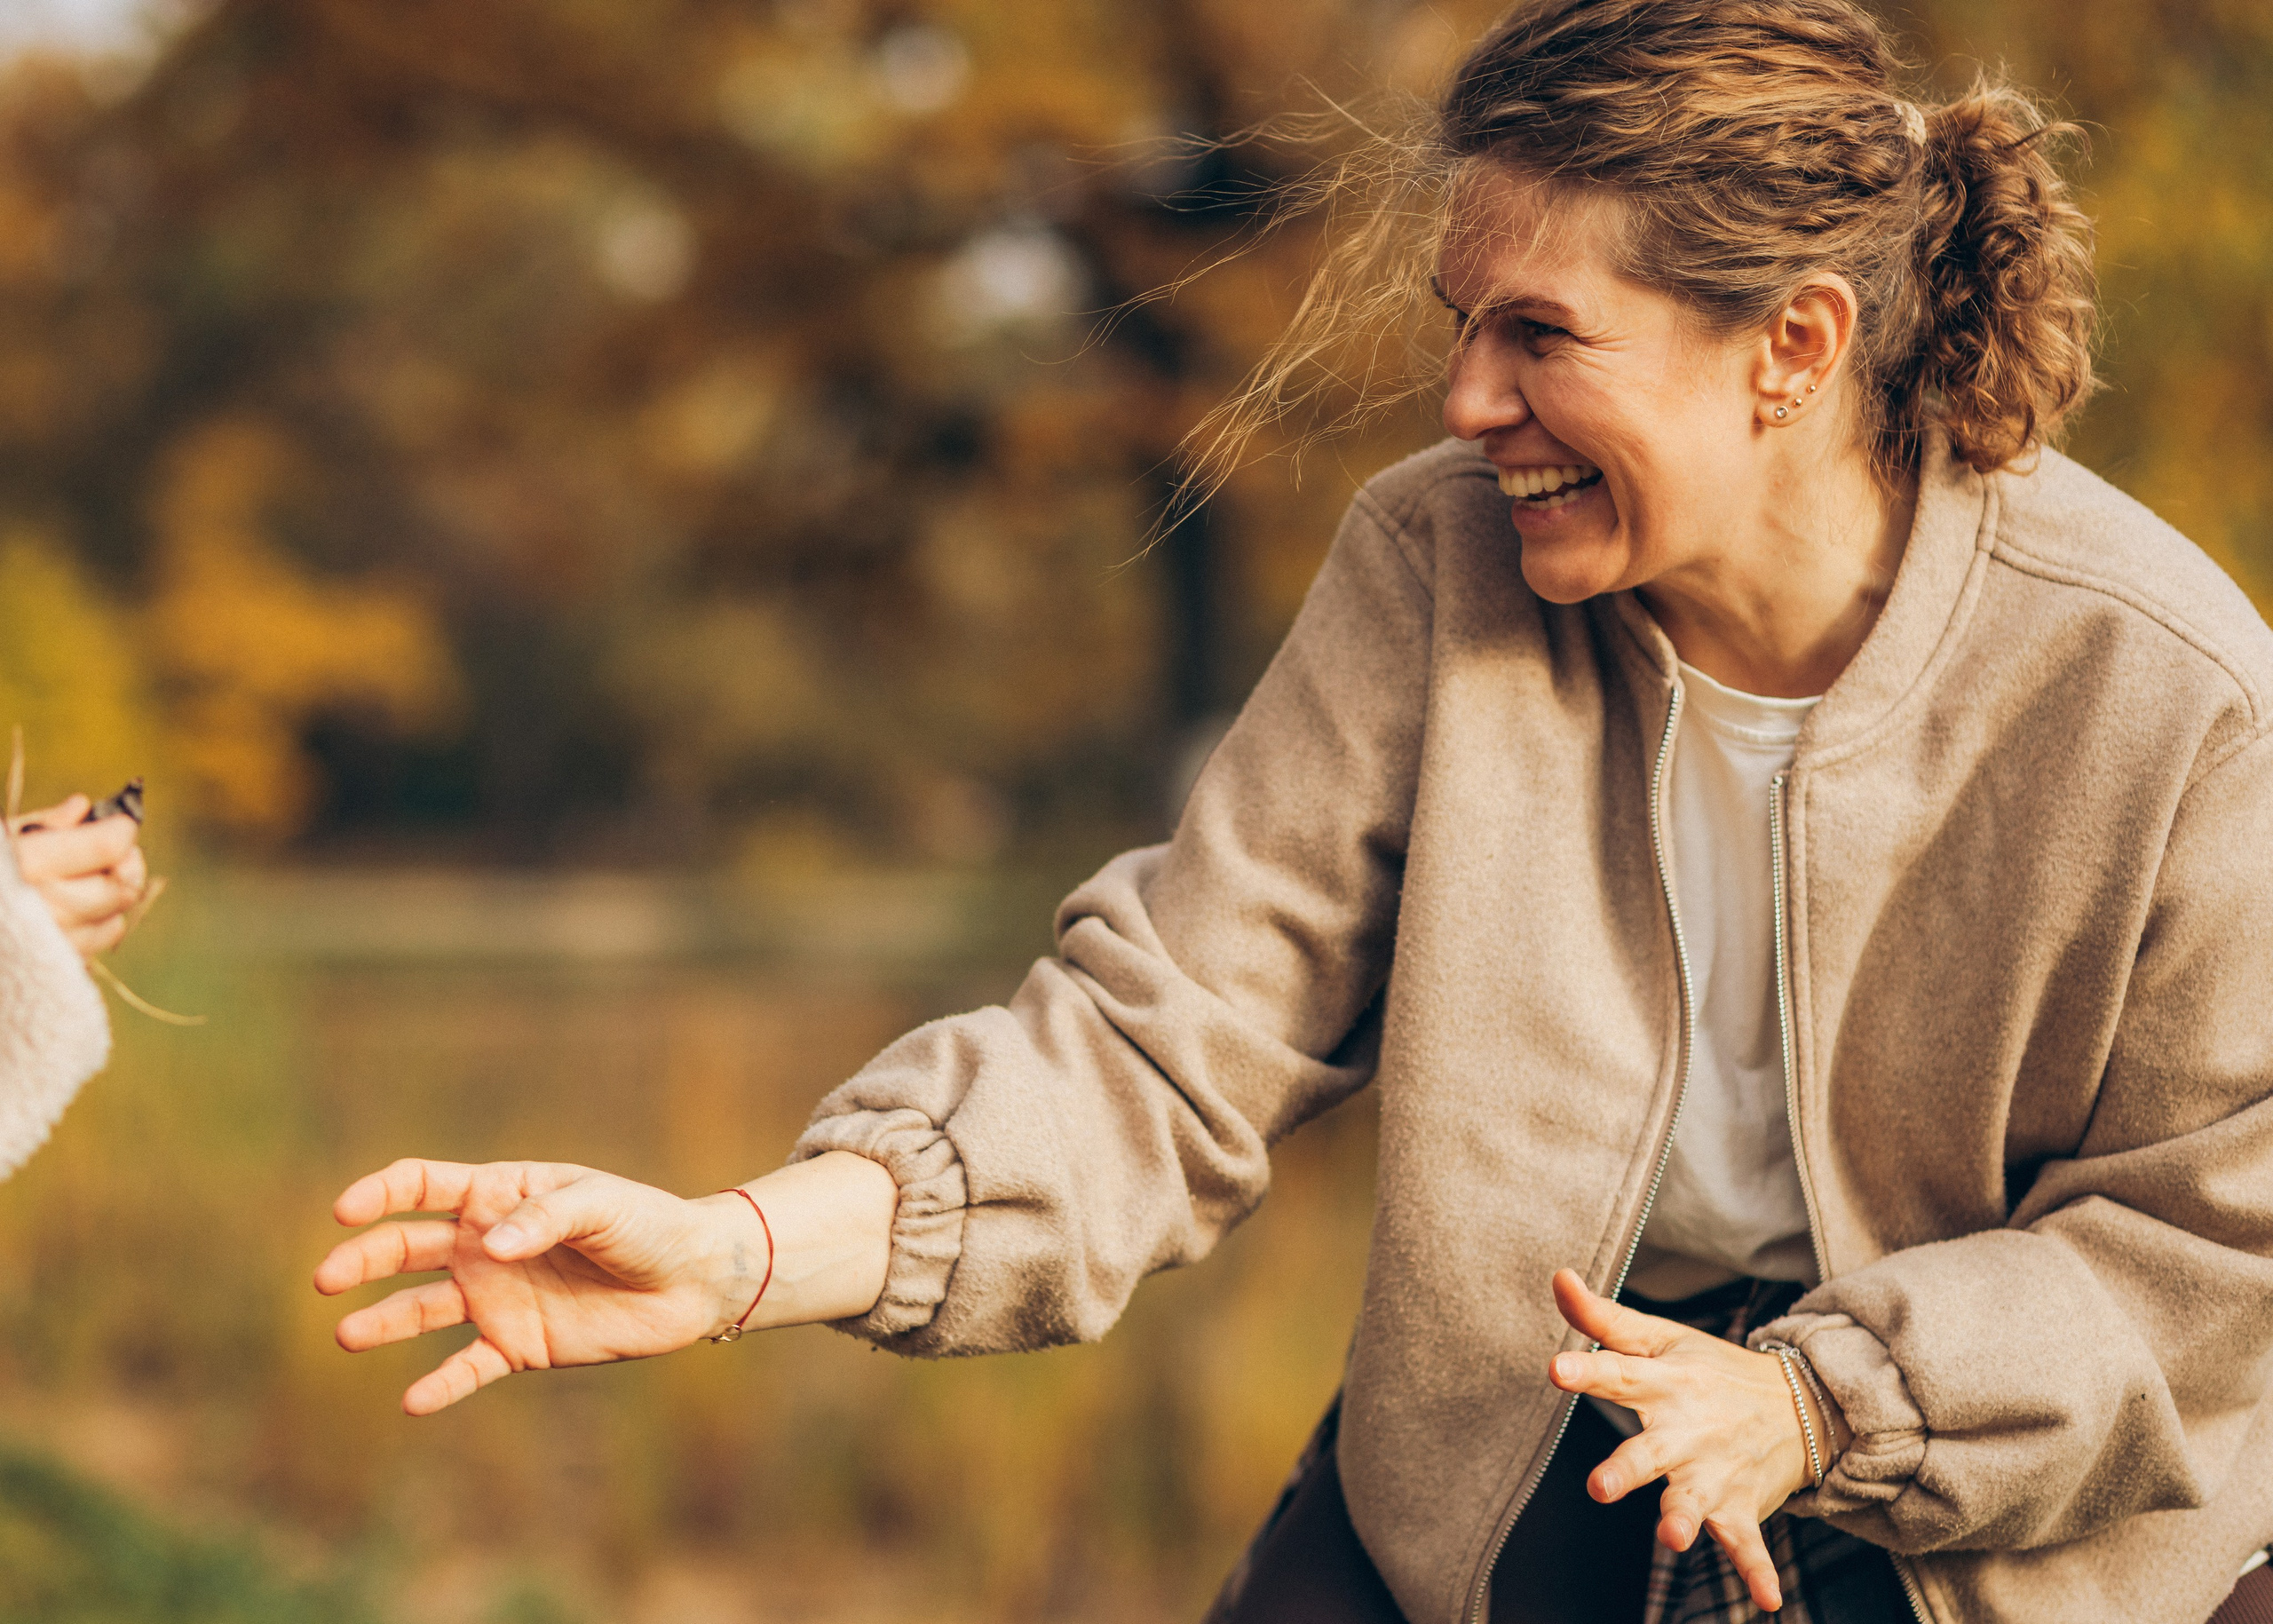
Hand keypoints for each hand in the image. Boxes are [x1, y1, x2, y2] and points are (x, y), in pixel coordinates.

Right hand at [11, 796, 147, 954]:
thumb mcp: (1, 840)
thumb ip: (43, 823)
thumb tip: (82, 807)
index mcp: (30, 864)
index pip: (109, 845)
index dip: (121, 829)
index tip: (117, 822)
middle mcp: (45, 906)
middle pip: (121, 883)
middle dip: (125, 862)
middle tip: (113, 851)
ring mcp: (52, 941)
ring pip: (117, 914)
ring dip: (114, 895)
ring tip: (89, 881)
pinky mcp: (55, 963)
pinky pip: (102, 939)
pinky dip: (101, 922)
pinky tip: (78, 910)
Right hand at [315, 1150, 896, 1414]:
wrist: (692, 1280)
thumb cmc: (647, 1225)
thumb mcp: (600, 1205)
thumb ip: (543, 1219)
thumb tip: (487, 1246)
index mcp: (501, 1195)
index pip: (423, 1186)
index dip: (379, 1194)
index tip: (345, 1212)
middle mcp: (487, 1246)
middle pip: (406, 1248)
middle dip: (363, 1259)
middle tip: (327, 1278)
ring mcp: (498, 1296)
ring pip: (422, 1309)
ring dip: (383, 1321)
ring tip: (347, 1335)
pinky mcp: (519, 1345)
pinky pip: (468, 1367)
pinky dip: (441, 1385)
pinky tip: (413, 1401)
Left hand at [1545, 1268, 1844, 1612]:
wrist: (1800, 1406)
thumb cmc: (1711, 1370)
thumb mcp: (1662, 1337)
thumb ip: (1604, 1318)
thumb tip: (1558, 1277)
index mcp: (1666, 1383)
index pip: (1620, 1374)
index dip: (1588, 1372)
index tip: (1557, 1370)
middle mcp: (1689, 1430)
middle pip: (1651, 1451)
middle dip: (1627, 1469)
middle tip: (1599, 1486)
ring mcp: (1715, 1471)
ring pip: (1695, 1500)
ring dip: (1685, 1520)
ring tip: (1673, 1537)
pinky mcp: (1739, 1507)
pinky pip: (1749, 1544)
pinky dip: (1759, 1571)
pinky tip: (1767, 1601)